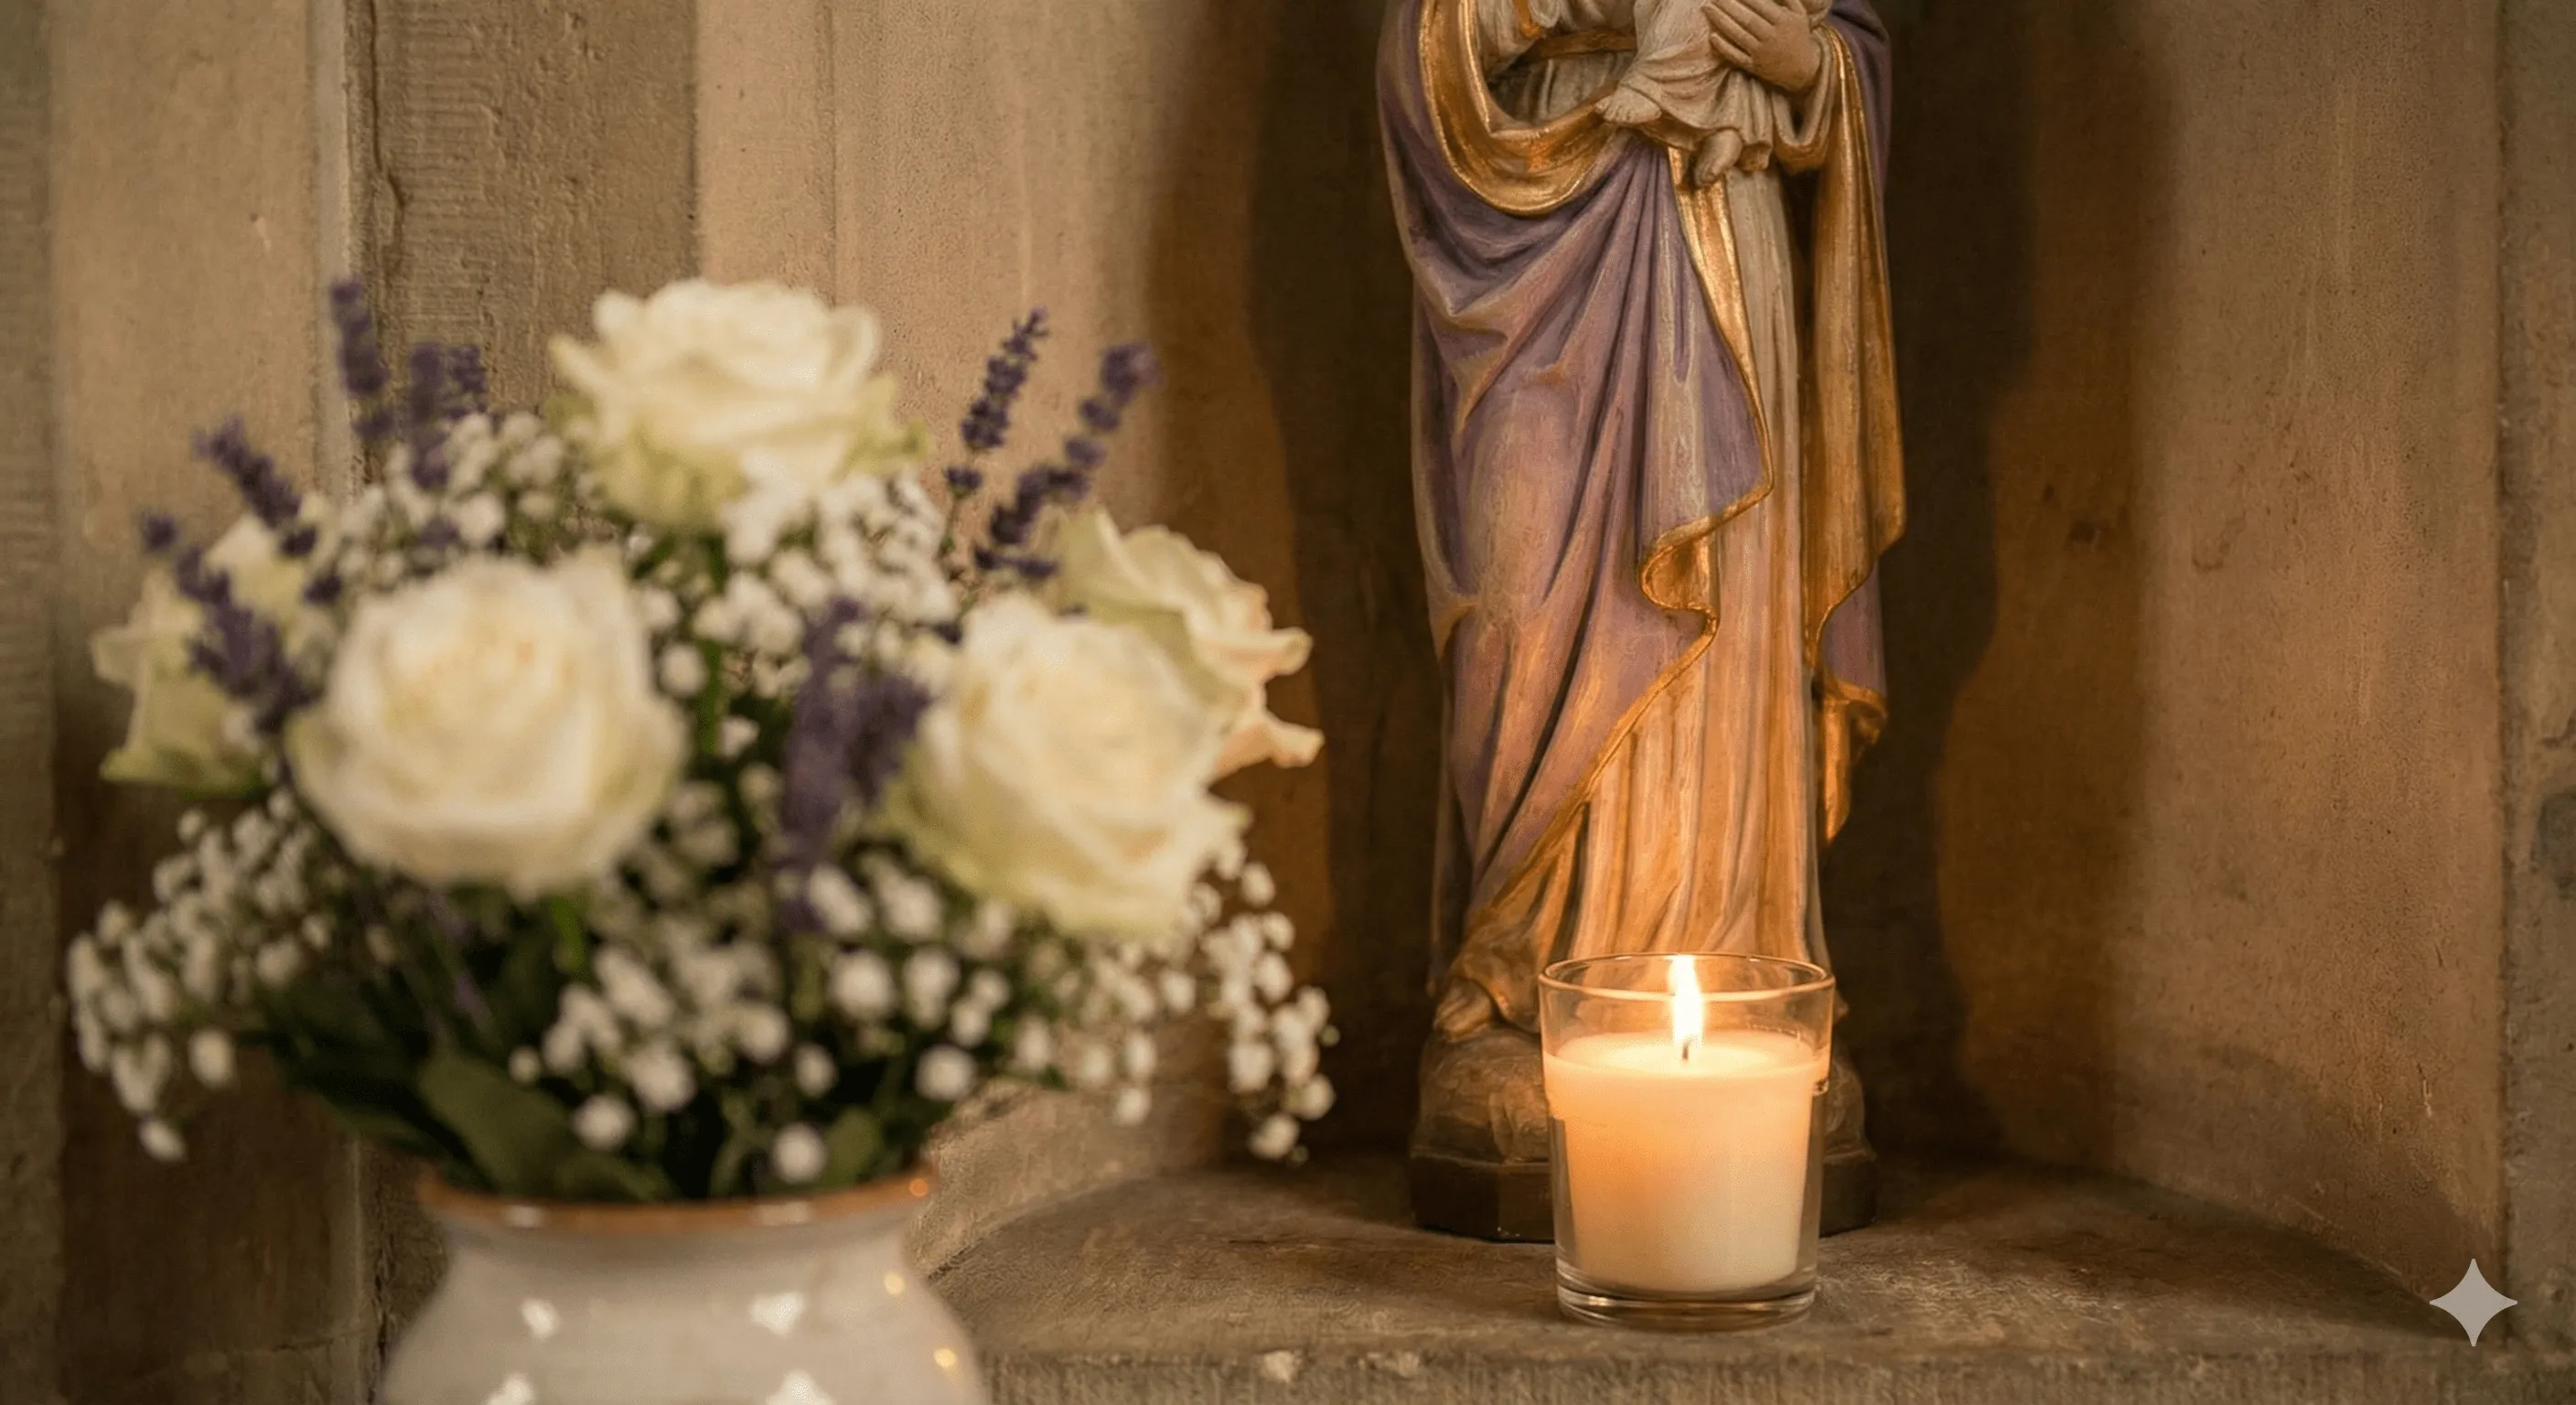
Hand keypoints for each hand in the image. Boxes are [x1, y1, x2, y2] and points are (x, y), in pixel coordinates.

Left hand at [1703, 0, 1825, 94]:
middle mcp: (1772, 36)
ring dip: (1720, 20)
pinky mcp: (1754, 67)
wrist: (1804, 69)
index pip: (1760, 4)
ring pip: (1738, 35)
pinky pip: (1736, 56)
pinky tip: (1712, 36)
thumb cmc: (1798, 36)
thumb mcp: (1798, 14)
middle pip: (1746, 18)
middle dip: (1727, 5)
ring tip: (1706, 8)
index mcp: (1783, 21)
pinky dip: (1724, 47)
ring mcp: (1762, 53)